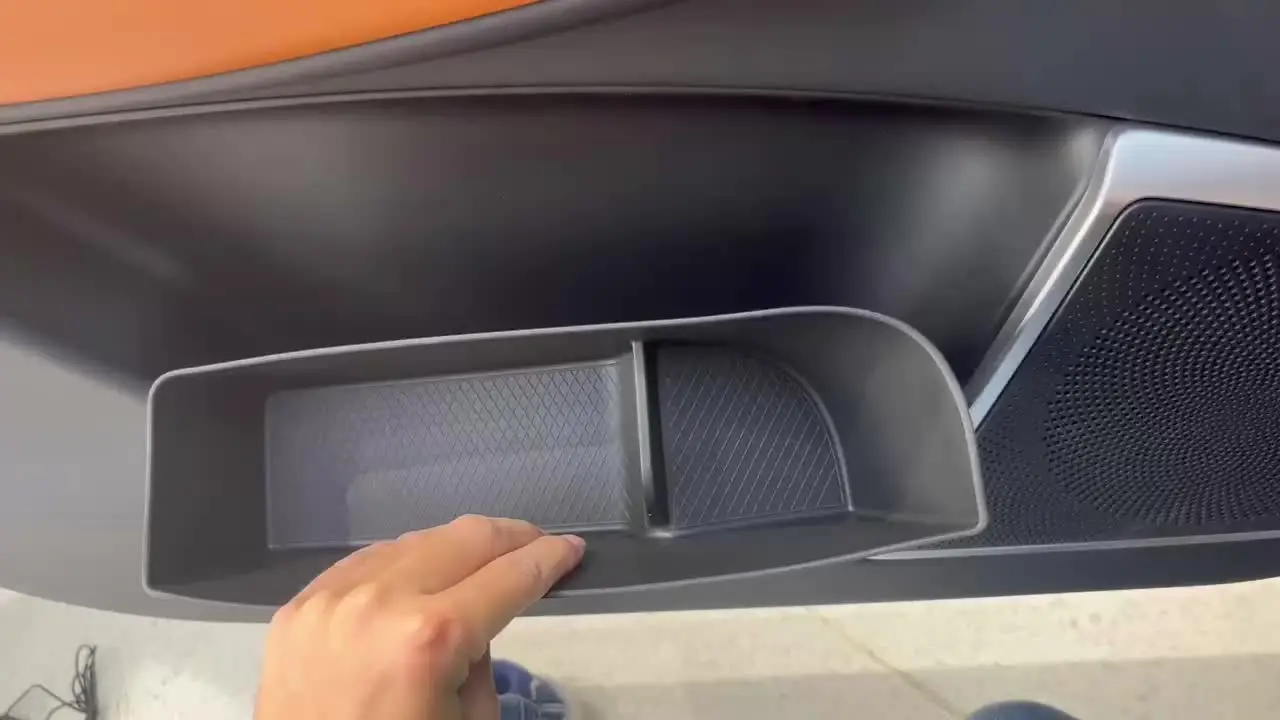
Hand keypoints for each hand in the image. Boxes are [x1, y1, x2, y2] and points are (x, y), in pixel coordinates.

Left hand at [254, 515, 584, 719]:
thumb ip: (481, 657)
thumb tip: (476, 613)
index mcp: (432, 637)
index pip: (510, 576)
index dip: (549, 558)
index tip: (570, 549)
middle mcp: (381, 601)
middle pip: (465, 538)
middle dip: (512, 536)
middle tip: (538, 543)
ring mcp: (332, 598)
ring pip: (414, 541)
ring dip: (456, 547)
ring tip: (480, 561)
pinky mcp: (300, 605)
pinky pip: (365, 563)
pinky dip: (402, 564)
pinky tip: (419, 576)